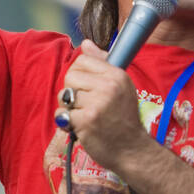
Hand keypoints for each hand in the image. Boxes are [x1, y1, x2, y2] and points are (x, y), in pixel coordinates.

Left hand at [57, 40, 151, 174]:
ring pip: (64, 96)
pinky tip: (80, 127)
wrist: (132, 150)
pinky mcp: (86, 121)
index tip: (87, 89)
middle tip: (86, 105)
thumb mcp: (121, 86)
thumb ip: (102, 63)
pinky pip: (61, 114)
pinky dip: (66, 122)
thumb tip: (85, 43)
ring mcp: (97, 104)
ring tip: (85, 116)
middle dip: (72, 92)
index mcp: (117, 75)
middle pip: (70, 76)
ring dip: (69, 108)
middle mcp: (108, 86)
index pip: (82, 60)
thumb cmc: (124, 119)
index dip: (79, 75)